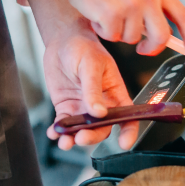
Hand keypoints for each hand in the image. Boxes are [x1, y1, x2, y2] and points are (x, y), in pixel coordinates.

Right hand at [0, 0, 184, 56]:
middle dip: (152, 48)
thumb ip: (153, 6)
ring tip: (108, 14)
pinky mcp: (113, 14)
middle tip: (143, 50)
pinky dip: (103, 31)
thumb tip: (167, 34)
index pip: (183, 16)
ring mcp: (131, 5)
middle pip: (162, 36)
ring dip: (120, 33)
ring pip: (133, 39)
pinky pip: (113, 37)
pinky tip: (98, 15)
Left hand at [44, 28, 138, 150]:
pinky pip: (65, 124)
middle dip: (93, 136)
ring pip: (83, 129)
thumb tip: (99, 112)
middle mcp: (103, 104)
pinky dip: (59, 131)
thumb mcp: (92, 65)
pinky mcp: (67, 107)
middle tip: (82, 137)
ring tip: (65, 142)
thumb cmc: (84, 48)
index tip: (124, 144)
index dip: (129, 132)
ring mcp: (84, 107)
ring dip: (74, 138)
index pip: (128, 116)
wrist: (63, 41)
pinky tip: (54, 132)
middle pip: (103, 128)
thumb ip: (94, 90)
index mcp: (116, 93)